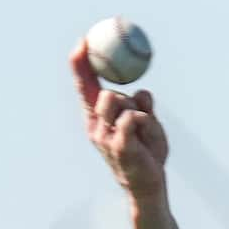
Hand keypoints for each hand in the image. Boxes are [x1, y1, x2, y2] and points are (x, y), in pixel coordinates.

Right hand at [69, 41, 166, 201]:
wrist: (148, 187)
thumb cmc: (146, 154)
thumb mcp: (145, 123)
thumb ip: (141, 106)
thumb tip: (142, 91)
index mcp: (96, 118)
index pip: (84, 86)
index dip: (80, 63)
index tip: (83, 41)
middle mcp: (96, 127)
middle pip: (105, 93)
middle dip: (125, 98)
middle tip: (139, 113)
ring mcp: (105, 137)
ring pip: (121, 102)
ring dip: (141, 112)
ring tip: (147, 133)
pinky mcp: (120, 146)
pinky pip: (134, 117)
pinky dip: (148, 122)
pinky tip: (149, 139)